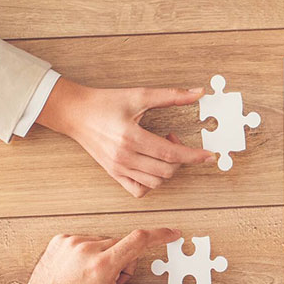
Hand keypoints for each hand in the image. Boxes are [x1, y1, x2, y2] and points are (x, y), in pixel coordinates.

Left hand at [0, 228, 184, 283]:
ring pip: (106, 242)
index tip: (172, 233)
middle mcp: (86, 249)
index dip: (160, 235)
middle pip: (123, 245)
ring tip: (92, 279)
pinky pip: (87, 240)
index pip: (140, 240)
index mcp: (103, 265)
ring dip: (107, 257)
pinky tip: (81, 271)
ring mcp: (71, 242)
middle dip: (124, 263)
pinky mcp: (60, 240)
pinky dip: (89, 253)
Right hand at [35, 77, 214, 197]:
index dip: (194, 156)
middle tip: (173, 139)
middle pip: (166, 171)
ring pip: (155, 183)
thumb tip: (198, 93)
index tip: (208, 155)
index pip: (171, 154)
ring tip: (161, 150)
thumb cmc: (105, 102)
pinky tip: (152, 166)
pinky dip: (151, 183)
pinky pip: (139, 190)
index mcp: (131, 138)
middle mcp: (124, 157)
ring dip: (167, 170)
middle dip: (180, 159)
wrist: (76, 112)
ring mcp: (118, 168)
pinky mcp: (114, 174)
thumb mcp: (139, 95)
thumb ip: (171, 95)